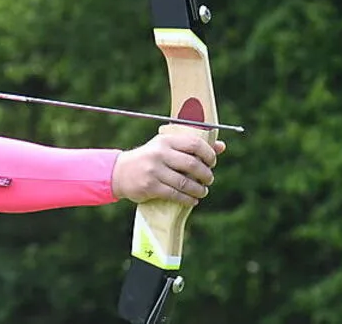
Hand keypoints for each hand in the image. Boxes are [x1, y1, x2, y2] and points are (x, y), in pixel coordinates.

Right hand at [111, 132, 226, 206]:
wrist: (119, 172)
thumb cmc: (149, 158)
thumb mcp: (166, 147)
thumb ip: (192, 147)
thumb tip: (221, 146)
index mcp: (166, 140)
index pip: (194, 144)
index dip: (208, 154)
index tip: (212, 162)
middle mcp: (159, 153)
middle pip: (193, 165)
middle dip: (206, 175)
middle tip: (209, 179)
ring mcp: (154, 170)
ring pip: (186, 183)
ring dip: (199, 190)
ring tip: (202, 191)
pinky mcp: (150, 186)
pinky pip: (176, 194)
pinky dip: (188, 199)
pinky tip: (192, 200)